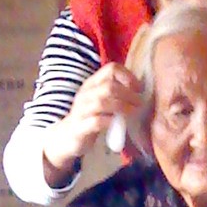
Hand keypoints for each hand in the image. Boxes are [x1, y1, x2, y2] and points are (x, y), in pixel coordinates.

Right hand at [42, 63, 142, 181]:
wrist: (66, 137)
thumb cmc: (90, 117)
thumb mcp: (100, 100)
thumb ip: (115, 93)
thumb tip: (141, 90)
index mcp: (91, 84)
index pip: (111, 68)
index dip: (128, 76)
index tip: (139, 89)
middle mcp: (85, 94)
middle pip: (109, 86)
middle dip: (128, 94)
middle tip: (139, 103)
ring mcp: (81, 110)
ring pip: (102, 102)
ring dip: (122, 107)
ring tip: (134, 112)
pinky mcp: (80, 128)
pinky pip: (95, 121)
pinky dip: (110, 121)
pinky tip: (118, 124)